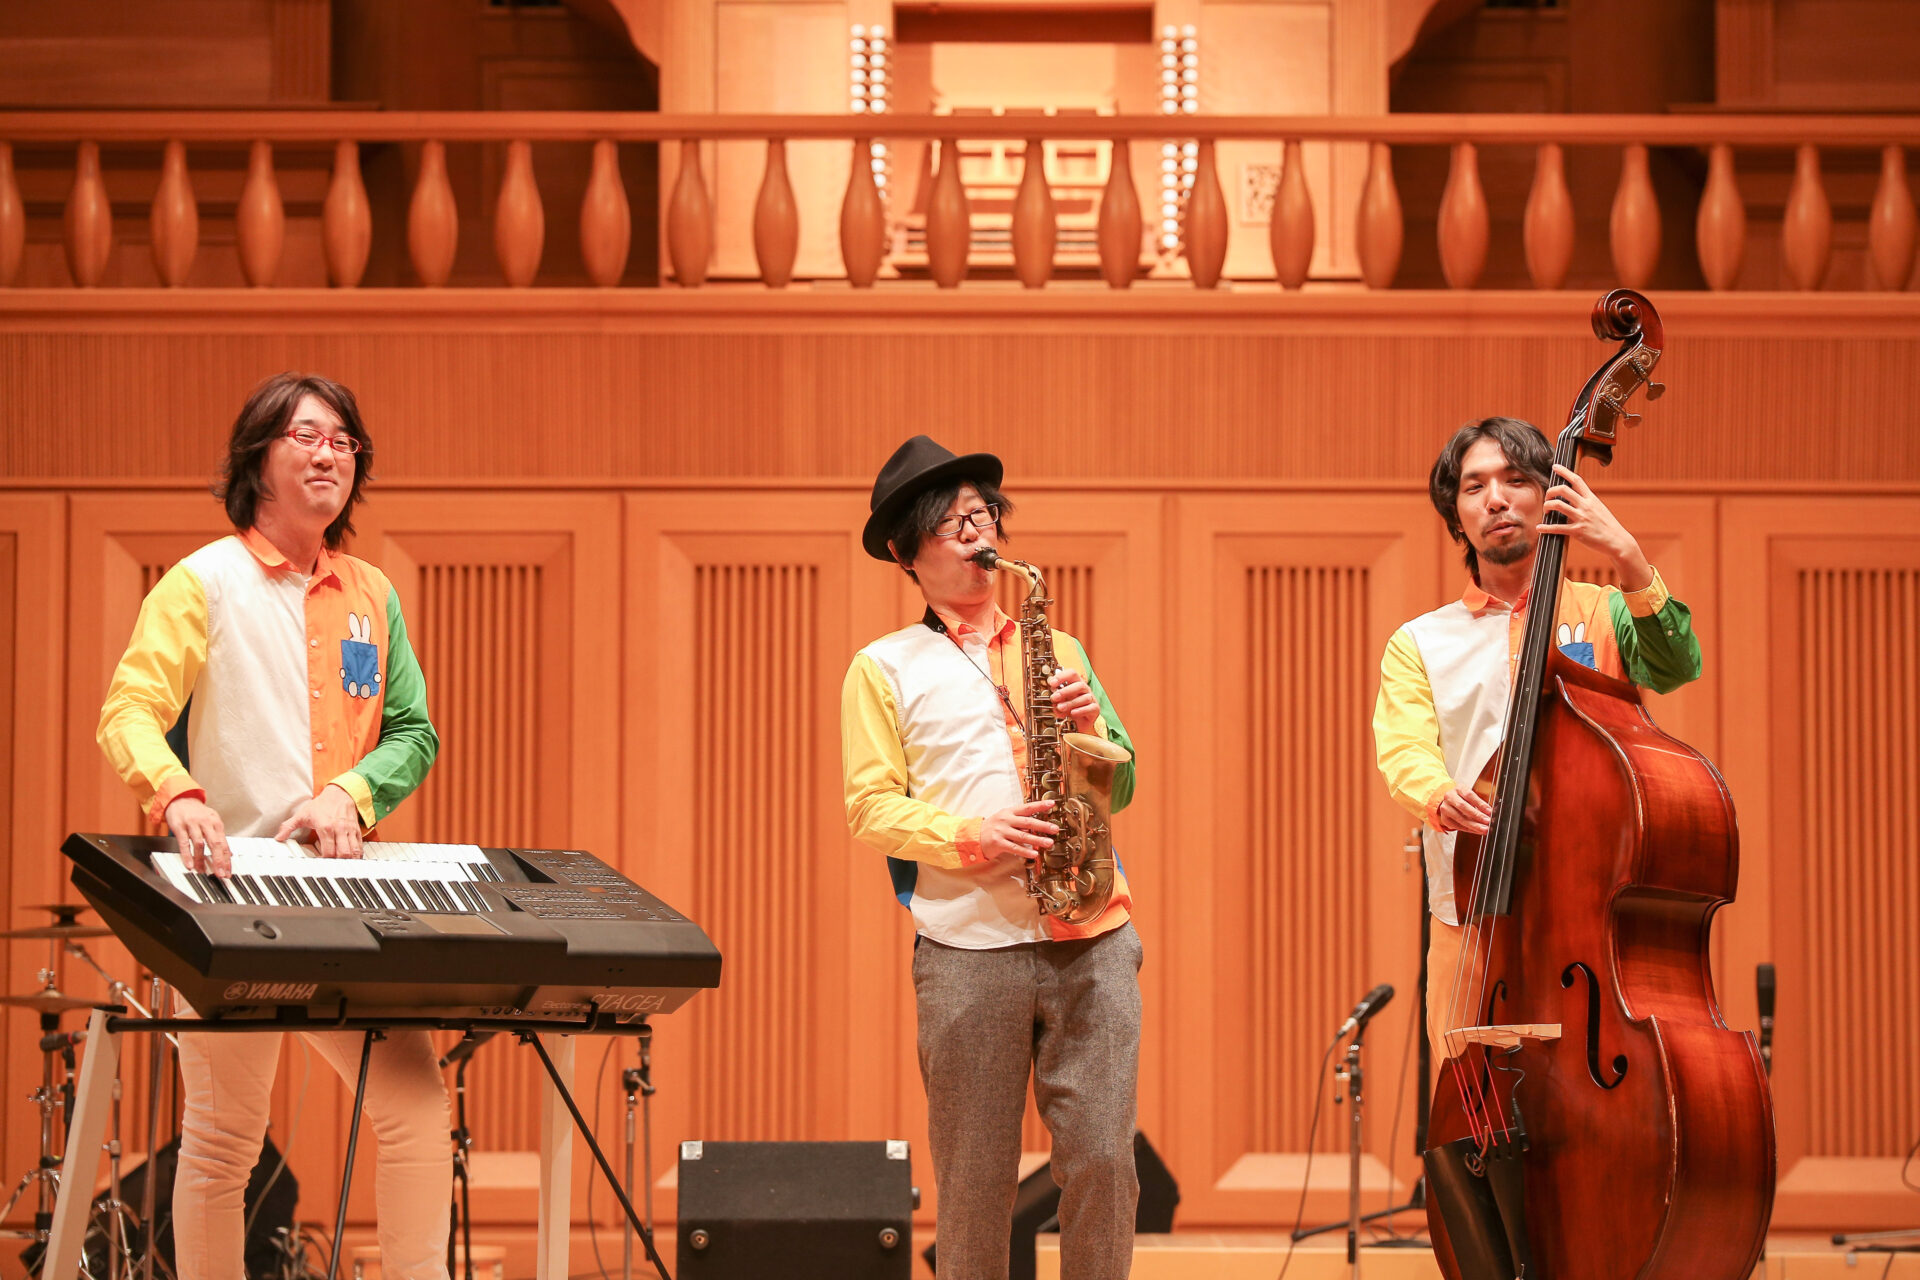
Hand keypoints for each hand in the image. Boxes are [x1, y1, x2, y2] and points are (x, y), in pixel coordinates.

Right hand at [166, 797, 231, 875]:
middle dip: (218, 861)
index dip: (227, 859)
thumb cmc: (197, 813)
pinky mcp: (180, 826)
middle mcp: (206, 823)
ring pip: (200, 844)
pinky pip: (184, 842)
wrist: (181, 799)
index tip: (228, 871)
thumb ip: (219, 837)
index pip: (224, 844)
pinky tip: (189, 864)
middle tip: (220, 874)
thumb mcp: (212, 821)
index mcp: (216, 823)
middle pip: (215, 844)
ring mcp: (193, 824)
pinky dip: (187, 855)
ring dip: (201, 860)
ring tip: (202, 871)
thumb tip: (229, 854)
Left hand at [274, 784, 364, 857]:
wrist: (340, 793)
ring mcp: (350, 830)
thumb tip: (278, 838)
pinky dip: (357, 855)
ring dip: (349, 861)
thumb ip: (288, 826)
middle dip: (338, 863)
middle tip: (331, 867)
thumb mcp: (302, 814)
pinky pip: (360, 846)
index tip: (319, 863)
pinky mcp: (356, 830)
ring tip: (342, 865)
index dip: (324, 861)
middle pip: (343, 854)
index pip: (328, 851)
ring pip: (354, 851)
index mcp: (326, 828)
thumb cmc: (321, 804)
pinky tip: (351, 858)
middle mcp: (340, 830)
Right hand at [981, 800, 1056, 862]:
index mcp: (1009, 812)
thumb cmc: (993, 827)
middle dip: (1043, 826)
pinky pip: (1015, 848)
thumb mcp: (1005, 818)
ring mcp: (1002, 831)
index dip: (1040, 805)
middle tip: (1055, 829)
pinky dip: (1025, 851)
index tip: (1052, 804)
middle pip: (1028, 822)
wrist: (974, 836)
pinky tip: (1034, 854)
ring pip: (1023, 836)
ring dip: (1038, 840)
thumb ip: (1019, 820)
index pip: (1027, 807)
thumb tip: (1037, 825)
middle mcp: (1006, 820)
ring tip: (1049, 842)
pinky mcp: (998, 843)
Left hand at [1048, 668, 1100, 733]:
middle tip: (1054, 698)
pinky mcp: (1095, 709)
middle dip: (1065, 691)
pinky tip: (1072, 713)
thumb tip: (1052, 696)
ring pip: (1085, 698)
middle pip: (1080, 685)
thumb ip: (1056, 698)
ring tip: (1060, 708)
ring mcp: (1091, 699)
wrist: (1077, 724)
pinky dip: (1080, 711)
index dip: (1062, 677)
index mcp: (1075, 683)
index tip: (1051, 683)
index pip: (1072, 674)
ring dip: (1071, 703)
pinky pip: (1090, 708)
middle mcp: (1085, 689)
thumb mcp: (1059, 702)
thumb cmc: (1068, 709)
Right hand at [1433, 785, 1492, 835]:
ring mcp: (1445, 808)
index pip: (1469, 795)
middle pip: (1463, 807)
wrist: (1449, 802)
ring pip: (1460, 818)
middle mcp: (1449, 797)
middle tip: (1487, 822)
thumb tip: (1490, 813)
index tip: (1489, 811)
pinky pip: (1458, 826)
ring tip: (1484, 829)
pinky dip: (1469, 829)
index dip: (1480, 804)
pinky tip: (1476, 830)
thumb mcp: (1470, 796)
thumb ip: (1479, 803)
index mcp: (1458, 789)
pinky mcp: (1445, 819)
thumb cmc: (1462, 798)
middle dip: (1477, 815)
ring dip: (1474, 825)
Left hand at [1537, 464, 1651, 590]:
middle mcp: (1586, 506)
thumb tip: (1573, 498)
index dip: (1564, 471)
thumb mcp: (1598, 508)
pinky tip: (1539, 527)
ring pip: (1558, 505)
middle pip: (1563, 490)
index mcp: (1591, 498)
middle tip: (1547, 497)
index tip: (1555, 466)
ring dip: (1547, 506)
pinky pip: (1557, 528)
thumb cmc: (1607, 525)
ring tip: (1545, 510)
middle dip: (1551, 491)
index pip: (1577, 480)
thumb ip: (1586, 502)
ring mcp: (1581, 518)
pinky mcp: (1578, 532)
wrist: (1617, 540)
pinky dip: (1546, 527)